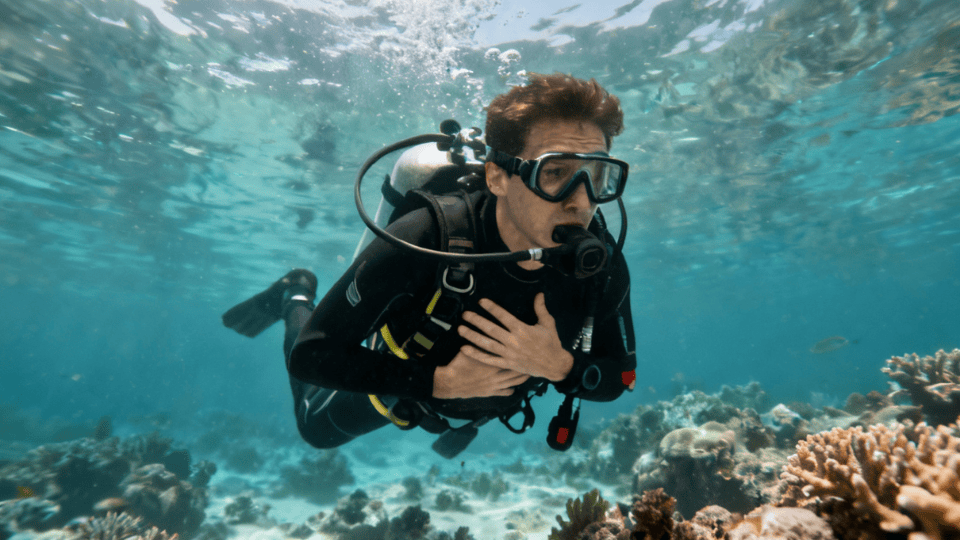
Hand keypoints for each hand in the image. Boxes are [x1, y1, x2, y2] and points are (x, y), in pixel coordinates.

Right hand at [433, 350, 529, 398]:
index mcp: (493, 362)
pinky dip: (510, 390)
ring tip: (529, 373)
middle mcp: (497, 374)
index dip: (521, 352)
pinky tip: (513, 389)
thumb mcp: (471, 349)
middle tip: (534, 361)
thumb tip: (485, 331)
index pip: (511, 355)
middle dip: (526, 365)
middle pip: (516, 369)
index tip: (529, 346)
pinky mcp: (490, 393)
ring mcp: (495, 385)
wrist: (449, 382)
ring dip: (522, 377)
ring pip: (513, 381)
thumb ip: (480, 343)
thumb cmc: (458, 364)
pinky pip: (504, 392)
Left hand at [457, 293, 573, 381]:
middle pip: (491, 329)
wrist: (555, 365)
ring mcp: (509, 354)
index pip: (503, 316)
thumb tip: (539, 294)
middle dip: (477, 321)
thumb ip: (540, 309)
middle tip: (465, 314)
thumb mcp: (548, 324)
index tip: (481, 301)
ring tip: (461, 329)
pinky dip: (476, 355)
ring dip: (472, 336)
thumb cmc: (551, 343)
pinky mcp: (508, 364)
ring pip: (487, 344)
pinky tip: (465, 349)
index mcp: (522, 330)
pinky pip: (489, 360)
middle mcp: (513, 342)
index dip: (492, 308)